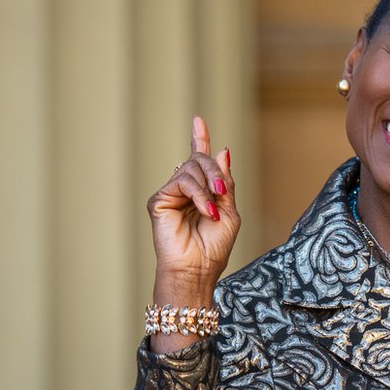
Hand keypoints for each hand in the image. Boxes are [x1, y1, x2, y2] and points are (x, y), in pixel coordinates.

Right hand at [146, 117, 240, 350]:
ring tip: (213, 209)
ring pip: (191, 168)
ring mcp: (170, 194)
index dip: (199, 139)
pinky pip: (182, 182)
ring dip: (209, 185)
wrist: (197, 269)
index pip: (199, 161)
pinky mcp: (159, 200)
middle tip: (221, 191)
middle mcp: (184, 190)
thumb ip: (225, 183)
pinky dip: (198, 194)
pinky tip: (205, 211)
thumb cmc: (214, 247)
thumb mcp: (229, 211)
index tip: (198, 120)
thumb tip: (223, 151)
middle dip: (216, 171)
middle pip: (200, 161)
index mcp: (202, 192)